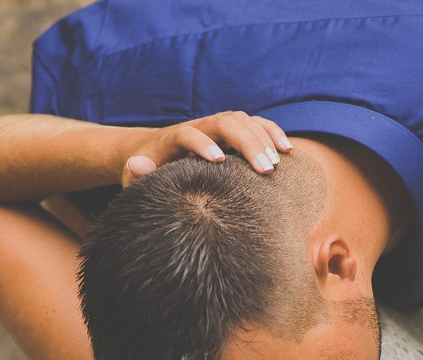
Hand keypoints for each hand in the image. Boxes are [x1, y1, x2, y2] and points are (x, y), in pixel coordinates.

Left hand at [121, 110, 294, 186]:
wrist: (154, 150)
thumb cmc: (149, 171)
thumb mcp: (135, 175)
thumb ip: (137, 173)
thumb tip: (135, 166)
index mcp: (173, 138)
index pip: (188, 133)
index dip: (201, 144)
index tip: (218, 161)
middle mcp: (198, 125)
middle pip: (224, 122)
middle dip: (246, 144)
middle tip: (264, 171)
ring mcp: (216, 125)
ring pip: (243, 120)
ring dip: (262, 139)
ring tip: (275, 165)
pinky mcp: (232, 130)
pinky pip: (256, 124)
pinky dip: (272, 133)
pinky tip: (287, 150)